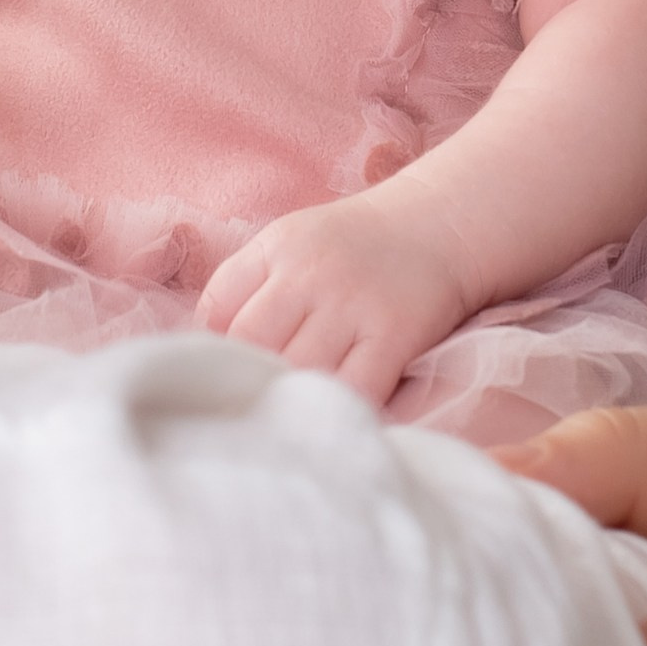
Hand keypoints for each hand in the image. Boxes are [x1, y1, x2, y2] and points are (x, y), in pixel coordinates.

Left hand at [198, 193, 468, 403]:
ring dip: (289, 399)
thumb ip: (249, 287)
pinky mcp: (394, 334)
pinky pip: (355, 388)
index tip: (220, 374)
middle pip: (251, 343)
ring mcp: (353, 304)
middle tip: (250, 406)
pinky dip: (339, 410)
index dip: (212, 348)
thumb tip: (208, 349)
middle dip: (247, 378)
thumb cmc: (356, 247)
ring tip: (286, 419)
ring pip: (298, 370)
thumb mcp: (293, 244)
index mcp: (278, 248)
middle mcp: (310, 272)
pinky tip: (332, 418)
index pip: (217, 306)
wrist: (439, 226)